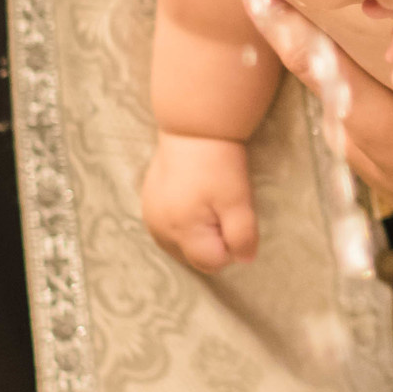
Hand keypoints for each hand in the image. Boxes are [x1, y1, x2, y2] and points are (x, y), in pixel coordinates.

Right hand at [142, 133, 260, 270]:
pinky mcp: (148, 208)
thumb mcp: (238, 201)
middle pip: (197, 258)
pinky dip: (185, 224)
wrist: (191, 128)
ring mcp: (151, 220)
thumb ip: (242, 236)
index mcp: (183, 233)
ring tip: (207, 201)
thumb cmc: (218, 165)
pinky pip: (170, 231)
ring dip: (199, 234)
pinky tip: (192, 200)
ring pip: (183, 247)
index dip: (232, 244)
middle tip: (222, 207)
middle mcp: (161, 232)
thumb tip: (244, 260)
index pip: (215, 262)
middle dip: (215, 241)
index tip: (234, 214)